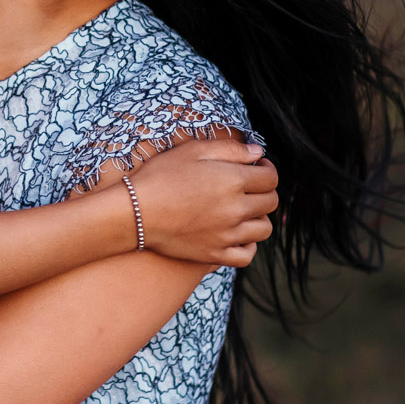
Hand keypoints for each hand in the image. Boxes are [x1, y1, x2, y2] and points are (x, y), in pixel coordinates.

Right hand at [127, 135, 277, 266]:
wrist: (133, 212)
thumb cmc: (159, 176)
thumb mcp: (192, 151)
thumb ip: (229, 149)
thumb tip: (258, 153)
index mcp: (233, 180)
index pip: (270, 178)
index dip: (267, 169)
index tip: (257, 167)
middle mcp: (235, 209)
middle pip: (271, 202)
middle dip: (265, 191)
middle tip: (250, 186)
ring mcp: (227, 234)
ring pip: (264, 229)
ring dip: (259, 217)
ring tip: (244, 210)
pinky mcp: (214, 253)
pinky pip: (247, 255)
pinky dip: (249, 245)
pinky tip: (238, 235)